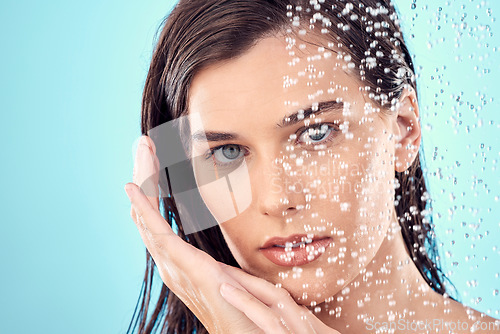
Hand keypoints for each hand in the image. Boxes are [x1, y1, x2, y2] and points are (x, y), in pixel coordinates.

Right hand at [125, 135, 339, 333]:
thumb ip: (232, 263)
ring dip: (145, 184)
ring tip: (142, 153)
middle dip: (146, 179)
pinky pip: (159, 234)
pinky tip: (134, 189)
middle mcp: (172, 265)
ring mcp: (175, 268)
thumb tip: (241, 244)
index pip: (161, 222)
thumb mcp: (239, 277)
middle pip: (149, 216)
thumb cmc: (251, 311)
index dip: (154, 191)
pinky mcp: (186, 269)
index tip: (154, 159)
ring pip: (149, 219)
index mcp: (184, 265)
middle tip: (142, 146)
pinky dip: (144, 210)